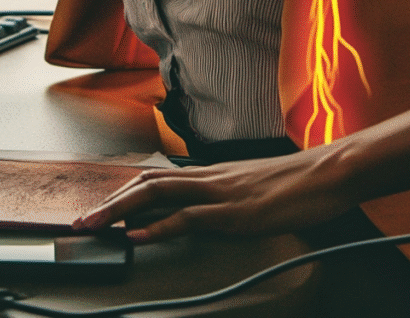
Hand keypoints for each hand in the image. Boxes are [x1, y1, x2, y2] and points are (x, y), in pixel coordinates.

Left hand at [71, 146, 355, 243]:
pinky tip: (140, 236)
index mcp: (214, 173)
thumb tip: (206, 211)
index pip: (158, 178)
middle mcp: (211, 177)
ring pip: (159, 193)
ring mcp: (221, 193)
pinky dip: (159, 226)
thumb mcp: (254, 189)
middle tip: (81, 221)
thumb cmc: (296, 184)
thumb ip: (228, 197)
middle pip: (148, 182)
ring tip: (94, 226)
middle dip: (110, 201)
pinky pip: (190, 217)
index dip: (125, 192)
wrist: (329, 173)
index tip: (100, 208)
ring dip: (121, 210)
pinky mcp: (235, 212)